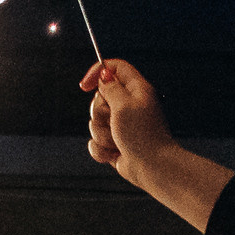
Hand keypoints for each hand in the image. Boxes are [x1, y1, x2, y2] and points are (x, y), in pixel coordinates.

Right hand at [83, 57, 171, 180]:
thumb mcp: (124, 105)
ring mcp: (121, 124)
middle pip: (99, 98)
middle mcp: (128, 105)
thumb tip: (103, 76)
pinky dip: (101, 150)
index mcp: (135, 90)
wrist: (151, 166)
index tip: (84, 86)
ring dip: (101, 135)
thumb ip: (111, 88)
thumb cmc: (142, 136)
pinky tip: (114, 154)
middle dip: (99, 113)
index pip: (114, 68)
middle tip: (113, 121)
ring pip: (95, 123)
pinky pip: (95, 142)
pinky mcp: (114, 142)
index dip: (97, 72)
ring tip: (117, 141)